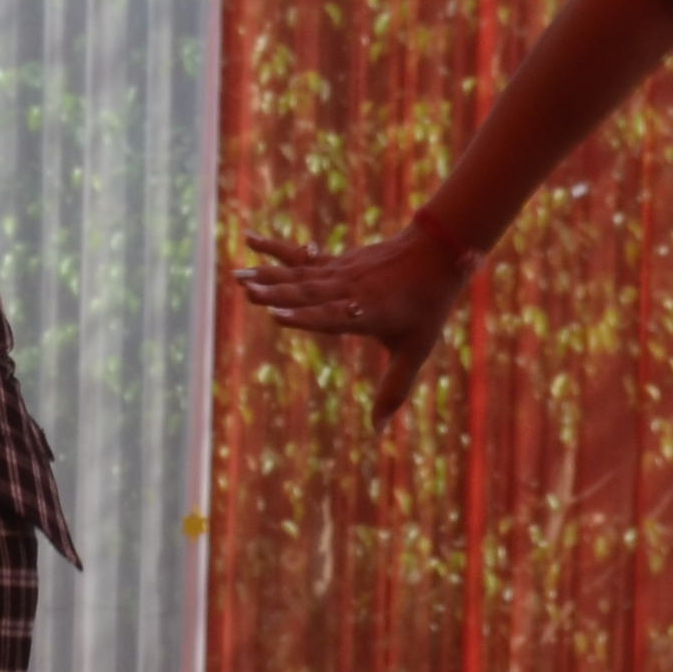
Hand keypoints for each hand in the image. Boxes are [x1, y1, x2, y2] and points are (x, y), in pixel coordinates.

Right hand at [237, 221, 471, 424]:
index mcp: (367, 312)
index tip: (277, 315)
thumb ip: (393, 390)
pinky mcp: (335, 262)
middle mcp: (349, 289)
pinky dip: (272, 249)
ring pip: (298, 274)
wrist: (436, 253)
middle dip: (276, 292)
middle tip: (247, 292)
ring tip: (236, 277)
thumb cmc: (426, 307)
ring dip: (266, 275)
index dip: (304, 317)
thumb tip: (378, 432)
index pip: (331, 316)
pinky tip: (248, 239)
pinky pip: (299, 256)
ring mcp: (340, 272)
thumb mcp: (414, 351)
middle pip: (308, 291)